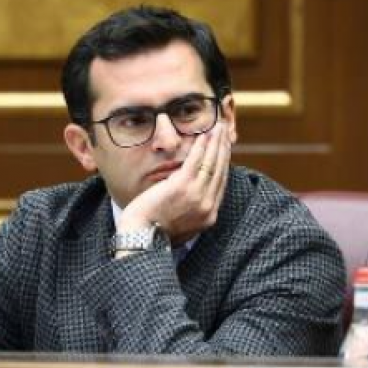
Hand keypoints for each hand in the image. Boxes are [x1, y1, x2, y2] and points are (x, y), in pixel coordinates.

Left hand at [118, 122, 230, 245]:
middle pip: (220, 171)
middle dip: (224, 148)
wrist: (142, 239)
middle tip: (226, 132)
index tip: (225, 149)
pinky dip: (202, 146)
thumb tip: (193, 199)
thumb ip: (191, 212)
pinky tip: (204, 134)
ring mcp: (197, 196)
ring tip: (218, 127)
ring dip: (216, 142)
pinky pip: (196, 161)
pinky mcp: (182, 186)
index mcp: (208, 217)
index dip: (224, 163)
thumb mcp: (182, 226)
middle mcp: (207, 206)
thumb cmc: (154, 233)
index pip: (220, 184)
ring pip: (211, 163)